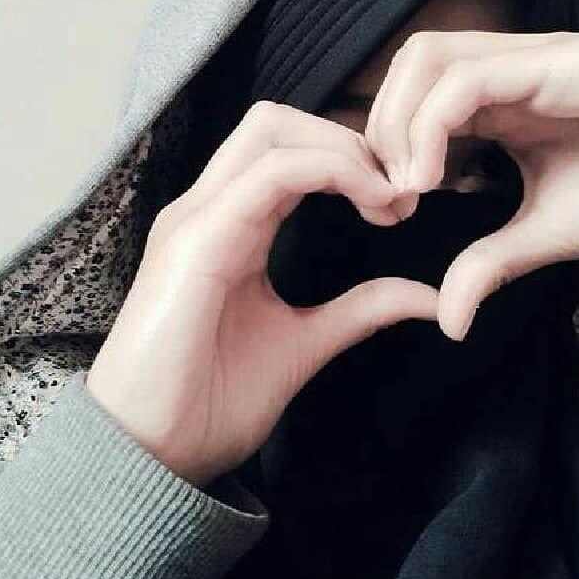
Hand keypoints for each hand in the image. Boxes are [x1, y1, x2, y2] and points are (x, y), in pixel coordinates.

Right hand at [86, 102, 437, 486]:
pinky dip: (330, 171)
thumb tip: (428, 297)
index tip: (402, 206)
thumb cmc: (208, 403)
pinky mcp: (198, 239)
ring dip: (343, 151)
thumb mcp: (303, 345)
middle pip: (277, 122)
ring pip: (272, 130)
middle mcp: (208, 208)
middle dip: (348, 140)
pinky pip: (270, 174)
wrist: (151, 456)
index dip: (351, 161)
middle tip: (399, 194)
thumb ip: (358, 311)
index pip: (287, 152)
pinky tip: (369, 202)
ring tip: (388, 198)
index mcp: (228, 226)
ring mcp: (198, 218)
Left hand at [363, 30, 578, 339]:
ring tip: (408, 188)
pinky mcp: (565, 62)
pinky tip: (434, 177)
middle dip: (377, 131)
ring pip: (429, 59)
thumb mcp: (553, 234)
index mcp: (507, 105)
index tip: (386, 211)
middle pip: (409, 68)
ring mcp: (536, 62)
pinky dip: (432, 124)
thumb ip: (493, 261)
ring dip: (398, 124)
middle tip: (386, 198)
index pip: (415, 99)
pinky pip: (472, 77)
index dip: (384, 149)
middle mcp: (513, 73)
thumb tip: (446, 319)